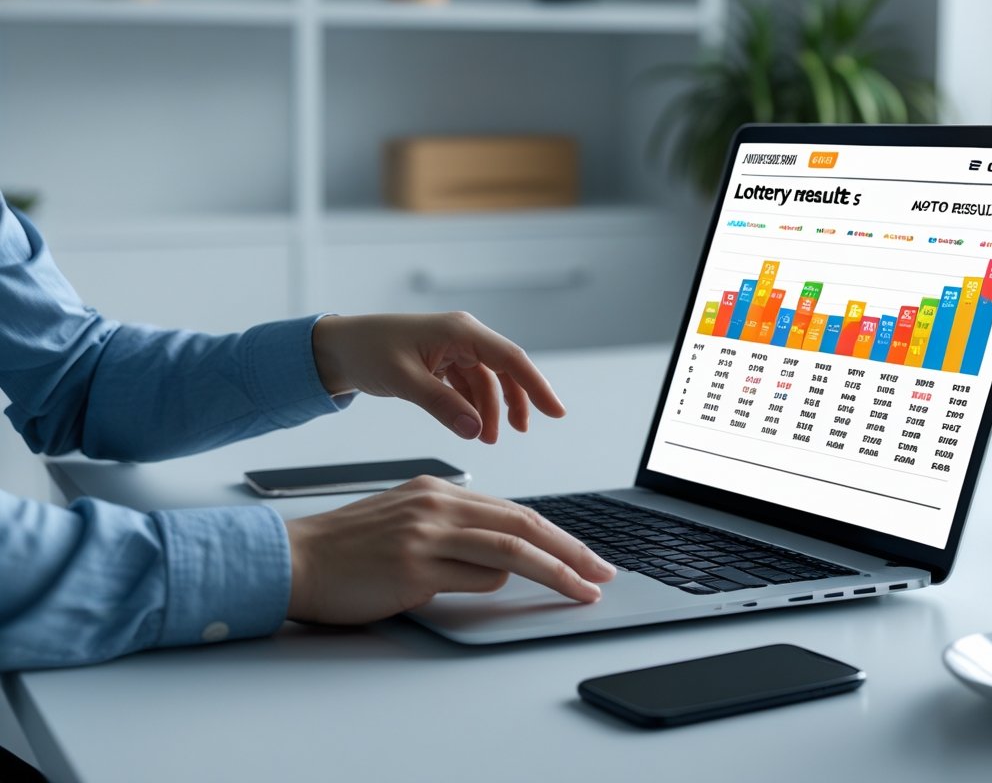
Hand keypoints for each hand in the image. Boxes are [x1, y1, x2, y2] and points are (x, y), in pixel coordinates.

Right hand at [284, 476, 615, 623]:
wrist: (294, 559)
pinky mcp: (413, 566)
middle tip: (602, 571)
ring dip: (556, 570)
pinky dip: (500, 586)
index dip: (557, 535)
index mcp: (439, 490)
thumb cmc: (348, 548)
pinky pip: (473, 576)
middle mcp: (438, 504)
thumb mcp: (408, 522)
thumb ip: (454, 532)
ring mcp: (426, 533)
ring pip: (510, 548)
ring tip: (584, 590)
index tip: (584, 555)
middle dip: (572, 550)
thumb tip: (500, 561)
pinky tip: (517, 595)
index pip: (513, 511)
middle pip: (524, 524)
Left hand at [311, 312, 564, 443]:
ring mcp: (452, 349)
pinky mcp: (442, 362)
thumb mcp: (404, 380)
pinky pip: (468, 385)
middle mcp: (462, 336)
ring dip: (490, 410)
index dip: (536, 386)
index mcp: (459, 331)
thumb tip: (474, 429)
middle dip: (515, 402)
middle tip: (521, 432)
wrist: (336, 349)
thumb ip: (441, 405)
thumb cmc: (365, 352)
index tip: (555, 412)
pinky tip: (471, 427)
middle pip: (504, 370)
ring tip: (487, 439)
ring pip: (486, 381)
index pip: (510, 359)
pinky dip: (472, 407)